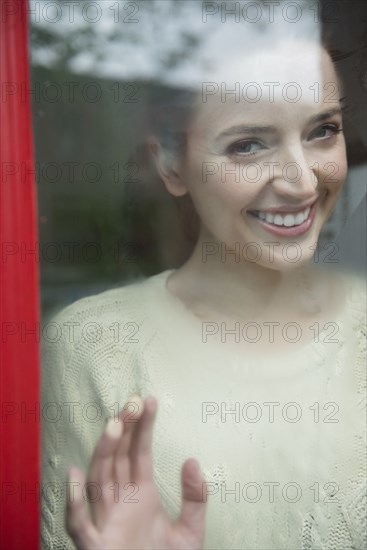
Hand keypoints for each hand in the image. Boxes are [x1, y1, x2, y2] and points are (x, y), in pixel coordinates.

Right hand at [66, 395, 206, 548]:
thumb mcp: (190, 531)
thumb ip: (195, 498)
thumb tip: (192, 460)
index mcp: (141, 494)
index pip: (139, 453)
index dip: (143, 427)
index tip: (148, 401)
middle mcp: (121, 502)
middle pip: (118, 458)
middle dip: (123, 429)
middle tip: (132, 402)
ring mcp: (106, 521)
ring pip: (100, 480)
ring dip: (105, 452)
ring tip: (115, 425)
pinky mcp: (96, 546)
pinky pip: (79, 524)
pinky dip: (75, 502)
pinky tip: (76, 476)